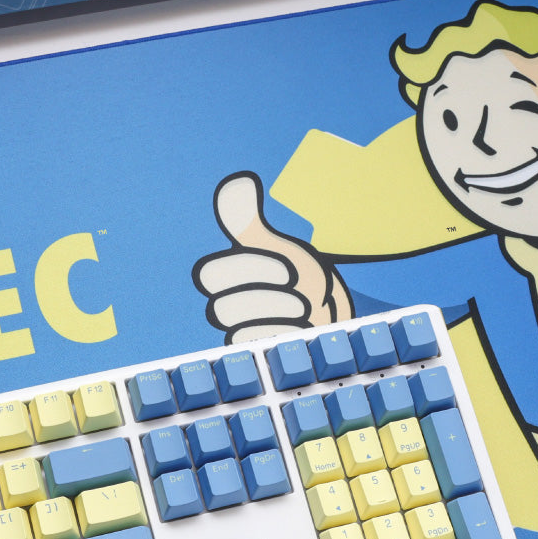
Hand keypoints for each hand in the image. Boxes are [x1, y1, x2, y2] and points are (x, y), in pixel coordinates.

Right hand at [193, 172, 351, 342]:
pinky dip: (288, 334)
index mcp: (227, 279)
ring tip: (308, 308)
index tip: (287, 270)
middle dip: (269, 295)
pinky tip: (305, 327)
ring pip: (244, 328)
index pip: (211, 275)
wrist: (326, 315)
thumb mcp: (277, 247)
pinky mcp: (258, 356)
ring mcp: (242, 335)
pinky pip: (261, 348)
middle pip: (223, 307)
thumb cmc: (299, 279)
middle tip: (298, 288)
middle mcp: (228, 309)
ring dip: (283, 313)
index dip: (251, 269)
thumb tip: (237, 182)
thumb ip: (249, 221)